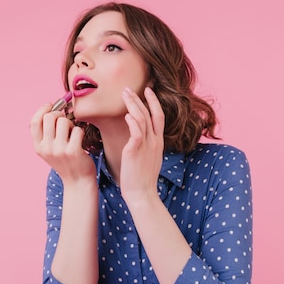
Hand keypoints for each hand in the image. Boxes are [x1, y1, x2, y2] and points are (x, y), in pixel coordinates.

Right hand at [30, 104, 95, 183]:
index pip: (34, 122)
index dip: (42, 110)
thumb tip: (49, 107)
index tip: (50, 105)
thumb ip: (45, 132)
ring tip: (72, 134)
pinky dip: (80, 132)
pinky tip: (79, 141)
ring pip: (64, 121)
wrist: (77, 181)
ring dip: (70, 124)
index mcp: (38, 147)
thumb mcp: (49, 150)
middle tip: (65, 122)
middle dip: (59, 115)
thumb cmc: (65, 161)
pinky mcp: (73, 151)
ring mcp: (59, 150)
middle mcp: (46, 148)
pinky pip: (77, 130)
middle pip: (49, 117)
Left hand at [120, 86, 164, 202]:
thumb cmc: (142, 179)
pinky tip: (126, 114)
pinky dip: (132, 122)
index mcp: (158, 142)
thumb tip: (139, 139)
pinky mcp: (136, 151)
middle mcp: (154, 141)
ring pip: (142, 119)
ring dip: (133, 105)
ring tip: (124, 95)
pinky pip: (136, 132)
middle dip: (139, 99)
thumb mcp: (149, 159)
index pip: (158, 116)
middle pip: (149, 114)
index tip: (147, 90)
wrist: (142, 194)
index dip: (153, 102)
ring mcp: (146, 146)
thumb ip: (146, 146)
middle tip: (128, 88)